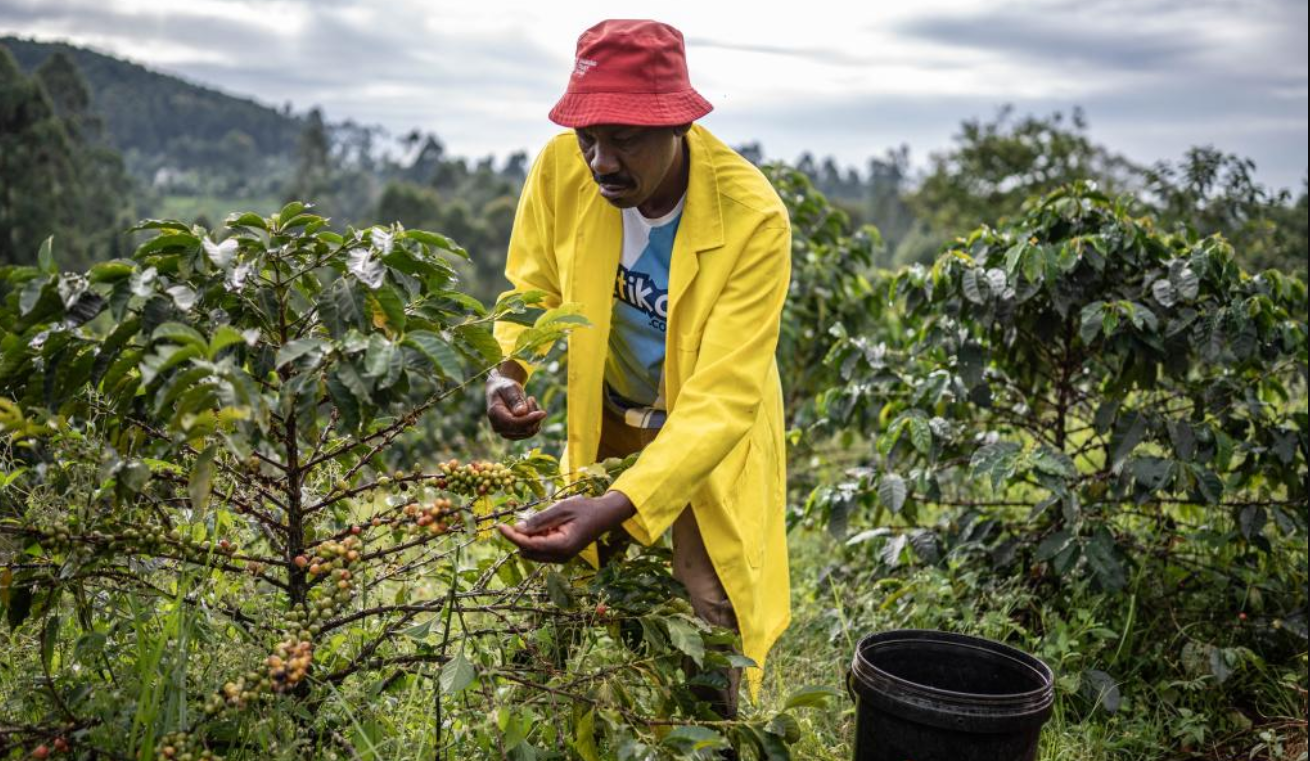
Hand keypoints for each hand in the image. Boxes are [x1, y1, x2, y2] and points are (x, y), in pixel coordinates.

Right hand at [485, 363, 545, 439]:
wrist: (501, 392)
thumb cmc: (505, 387)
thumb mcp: (510, 388)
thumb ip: (514, 399)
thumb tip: (521, 412)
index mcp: (494, 414)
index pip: (514, 423)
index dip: (529, 419)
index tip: (543, 413)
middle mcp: (498, 427)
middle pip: (524, 429)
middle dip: (533, 414)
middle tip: (531, 398)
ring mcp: (506, 433)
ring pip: (529, 431)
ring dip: (534, 416)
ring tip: (529, 401)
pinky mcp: (514, 434)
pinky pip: (531, 431)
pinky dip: (534, 420)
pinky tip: (530, 409)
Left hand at [498, 492, 636, 562]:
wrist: (604, 515)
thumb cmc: (585, 509)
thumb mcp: (561, 509)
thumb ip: (540, 520)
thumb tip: (518, 529)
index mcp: (562, 546)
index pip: (530, 544)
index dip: (513, 536)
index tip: (500, 526)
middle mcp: (561, 556)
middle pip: (529, 551)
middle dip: (518, 538)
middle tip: (514, 520)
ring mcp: (561, 557)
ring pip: (533, 552)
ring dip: (527, 539)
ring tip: (536, 522)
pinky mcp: (561, 554)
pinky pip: (541, 550)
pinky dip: (536, 539)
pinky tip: (543, 527)